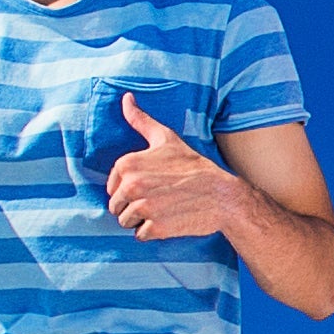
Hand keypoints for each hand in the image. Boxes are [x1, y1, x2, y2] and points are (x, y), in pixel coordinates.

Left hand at [106, 100, 243, 242]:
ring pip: (126, 222)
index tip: (150, 186)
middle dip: (133, 206)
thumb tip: (125, 98)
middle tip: (158, 199)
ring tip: (163, 209)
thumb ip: (140, 120)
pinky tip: (168, 220)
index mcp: (127, 165)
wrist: (221, 194)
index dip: (129, 189)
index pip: (112, 187)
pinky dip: (152, 232)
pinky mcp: (155, 228)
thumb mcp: (166, 138)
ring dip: (141, 220)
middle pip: (116, 207)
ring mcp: (143, 208)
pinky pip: (140, 235)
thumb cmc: (193, 166)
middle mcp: (131, 186)